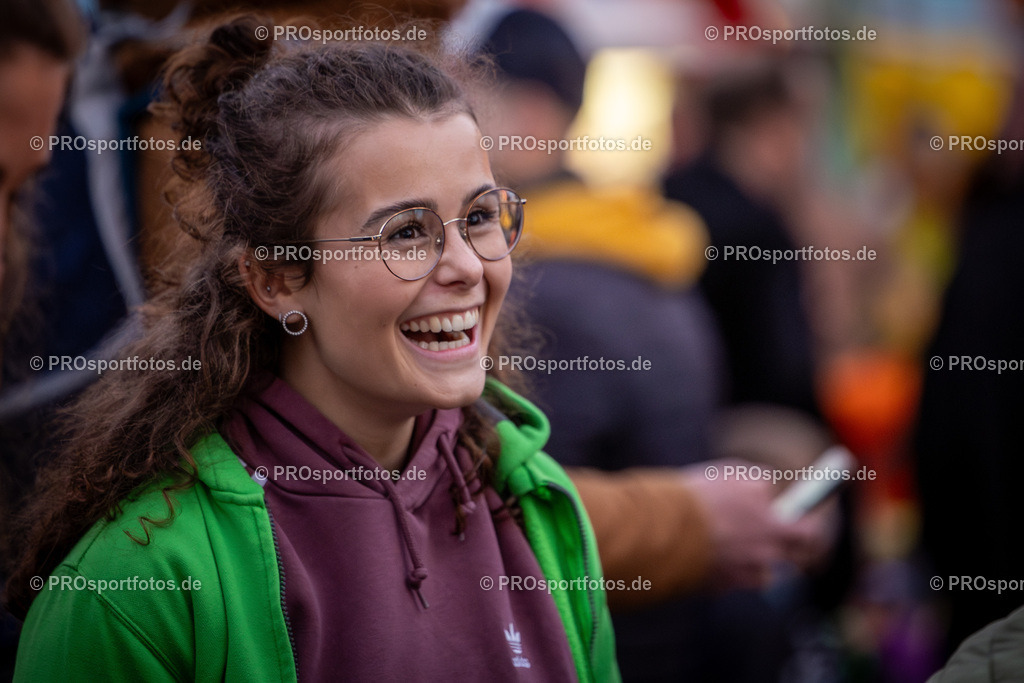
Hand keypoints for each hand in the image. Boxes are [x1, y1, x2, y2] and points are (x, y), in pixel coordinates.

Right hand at [680, 459, 837, 589]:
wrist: (663, 527)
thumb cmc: (701, 496)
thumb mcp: (736, 474)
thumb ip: (761, 482)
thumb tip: (769, 489)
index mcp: (775, 529)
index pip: (811, 534)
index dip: (810, 525)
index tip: (806, 518)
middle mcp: (765, 557)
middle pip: (790, 558)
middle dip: (783, 544)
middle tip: (770, 531)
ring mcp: (743, 575)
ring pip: (761, 571)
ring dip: (754, 559)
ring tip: (731, 540)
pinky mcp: (720, 587)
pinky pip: (733, 579)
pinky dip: (727, 569)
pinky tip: (709, 552)